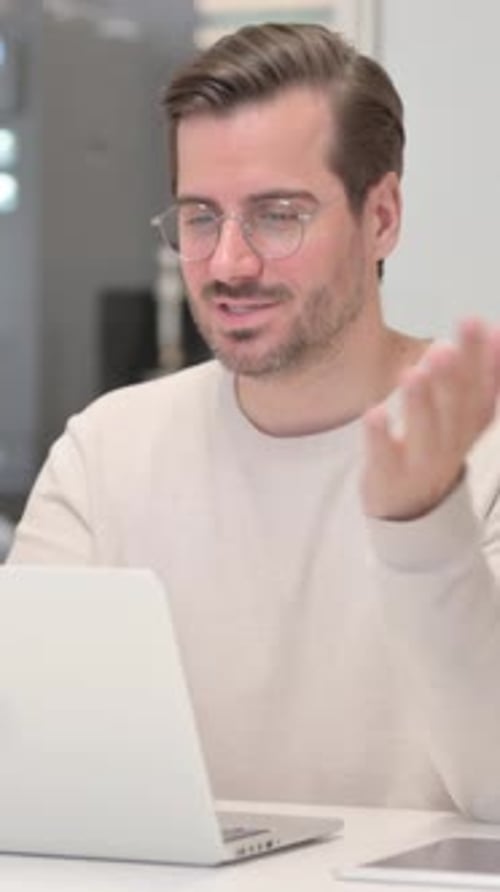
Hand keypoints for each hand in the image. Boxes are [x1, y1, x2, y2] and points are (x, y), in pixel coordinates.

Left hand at [361, 319, 499, 519]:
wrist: (411, 510)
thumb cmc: (433, 446)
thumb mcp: (461, 415)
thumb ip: (475, 375)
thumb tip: (493, 329)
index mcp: (469, 426)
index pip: (483, 393)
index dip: (487, 363)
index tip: (482, 326)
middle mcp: (450, 445)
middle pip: (455, 412)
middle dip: (452, 379)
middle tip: (443, 348)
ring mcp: (419, 464)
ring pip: (424, 435)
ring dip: (420, 404)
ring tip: (413, 372)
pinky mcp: (387, 477)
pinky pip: (384, 457)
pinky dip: (380, 436)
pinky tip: (374, 412)